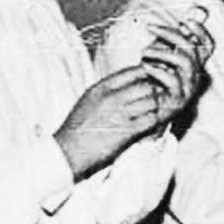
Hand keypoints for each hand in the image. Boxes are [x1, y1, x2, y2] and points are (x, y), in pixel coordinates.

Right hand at [55, 65, 168, 180]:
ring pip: (152, 102)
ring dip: (156, 109)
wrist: (67, 151)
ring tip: (153, 115)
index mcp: (101, 87)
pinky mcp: (127, 131)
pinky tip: (150, 127)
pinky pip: (152, 120)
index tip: (149, 84)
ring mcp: (120, 114)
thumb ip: (107, 90)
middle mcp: (111, 97)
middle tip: (155, 102)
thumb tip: (128, 84)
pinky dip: (154, 122)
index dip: (146, 76)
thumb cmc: (77, 127)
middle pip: (147, 86)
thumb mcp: (88, 100)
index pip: (134, 71)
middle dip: (154, 93)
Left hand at [140, 16, 213, 121]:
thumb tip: (180, 23)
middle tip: (150, 27)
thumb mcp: (160, 59)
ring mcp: (187, 88)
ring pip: (185, 62)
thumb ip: (168, 42)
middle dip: (171, 34)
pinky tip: (145, 67)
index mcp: (192, 65)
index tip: (186, 20)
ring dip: (162, 52)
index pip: (206, 46)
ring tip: (143, 52)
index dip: (201, 32)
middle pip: (192, 50)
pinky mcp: (177, 100)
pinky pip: (172, 79)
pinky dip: (158, 70)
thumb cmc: (151, 82)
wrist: (142, 111)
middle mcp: (194, 76)